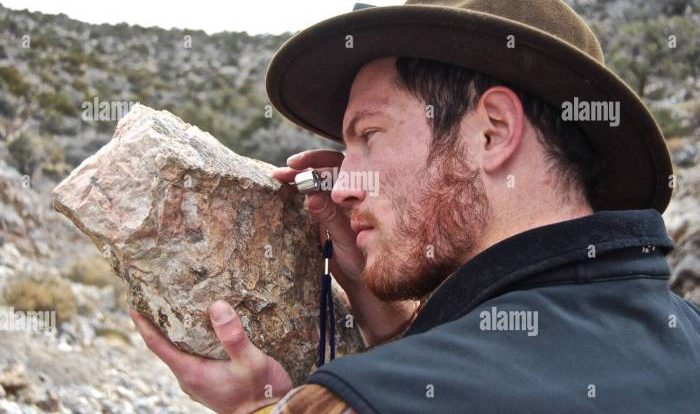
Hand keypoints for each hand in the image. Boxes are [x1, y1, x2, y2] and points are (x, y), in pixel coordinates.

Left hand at [129, 301, 291, 413]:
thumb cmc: (260, 393)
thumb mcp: (250, 361)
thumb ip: (233, 336)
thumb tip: (217, 306)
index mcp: (191, 372)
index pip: (157, 345)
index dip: (143, 324)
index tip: (133, 304)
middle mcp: (189, 378)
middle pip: (164, 346)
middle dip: (158, 322)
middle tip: (156, 297)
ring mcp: (197, 381)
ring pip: (178, 351)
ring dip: (174, 331)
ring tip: (177, 307)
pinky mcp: (208, 381)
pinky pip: (190, 356)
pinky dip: (189, 339)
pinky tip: (201, 328)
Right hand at [272, 150, 418, 345]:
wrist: (359, 279)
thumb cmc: (361, 259)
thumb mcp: (346, 239)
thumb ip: (331, 218)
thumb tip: (312, 197)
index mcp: (361, 193)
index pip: (342, 166)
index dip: (320, 160)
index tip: (301, 165)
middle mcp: (348, 193)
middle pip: (326, 170)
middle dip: (306, 167)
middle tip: (285, 170)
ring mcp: (335, 202)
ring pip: (317, 181)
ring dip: (298, 176)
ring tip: (278, 176)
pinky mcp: (323, 213)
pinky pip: (310, 196)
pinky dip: (296, 191)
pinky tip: (283, 189)